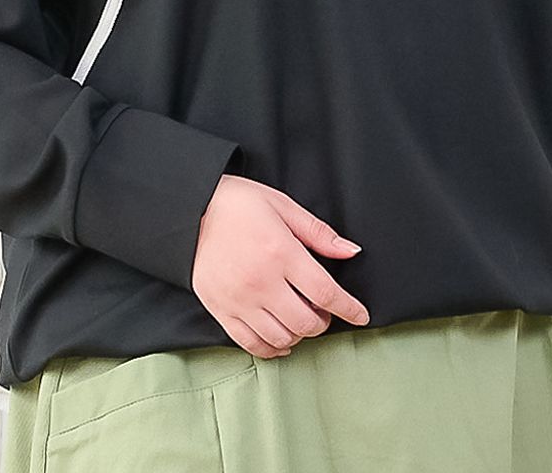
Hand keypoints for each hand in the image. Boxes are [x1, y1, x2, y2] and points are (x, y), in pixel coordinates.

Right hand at [191, 174, 370, 358]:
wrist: (191, 210)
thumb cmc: (239, 203)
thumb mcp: (283, 206)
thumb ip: (319, 233)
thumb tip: (351, 251)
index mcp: (280, 252)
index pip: (325, 292)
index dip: (349, 308)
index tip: (361, 316)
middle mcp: (261, 282)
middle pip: (306, 321)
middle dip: (323, 321)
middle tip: (324, 310)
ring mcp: (239, 300)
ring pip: (282, 337)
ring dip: (300, 334)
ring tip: (301, 318)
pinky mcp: (221, 311)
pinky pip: (251, 344)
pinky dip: (272, 348)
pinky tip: (282, 339)